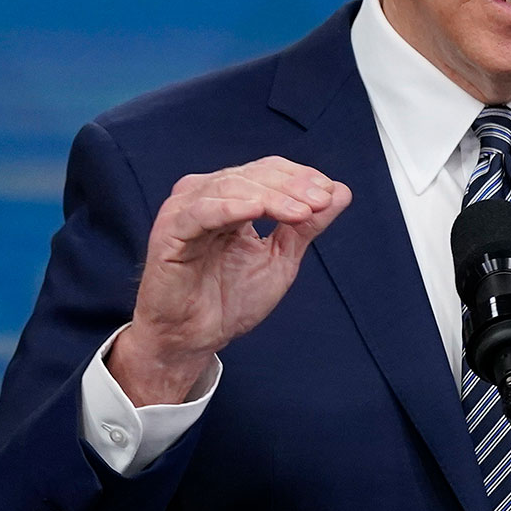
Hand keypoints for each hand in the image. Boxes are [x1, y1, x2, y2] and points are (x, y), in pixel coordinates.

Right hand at [108, 157, 351, 404]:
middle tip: (320, 203)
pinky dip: (231, 207)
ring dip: (270, 196)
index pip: (267, 171)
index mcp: (229, 199)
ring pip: (230, 186)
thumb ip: (305, 227)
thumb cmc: (228, 301)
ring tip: (300, 213)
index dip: (300, 178)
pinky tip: (258, 210)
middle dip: (291, 187)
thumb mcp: (279, 259)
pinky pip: (201, 212)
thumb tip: (340, 192)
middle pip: (252, 175)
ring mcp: (184, 212)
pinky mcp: (169, 232)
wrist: (194, 339)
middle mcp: (205, 197)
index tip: (330, 195)